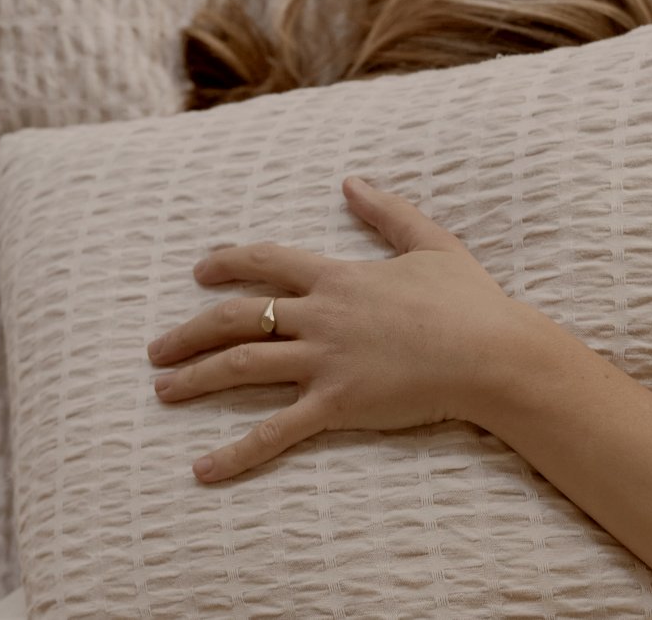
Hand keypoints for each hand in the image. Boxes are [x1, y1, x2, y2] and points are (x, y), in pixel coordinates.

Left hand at [146, 177, 548, 482]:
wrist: (493, 353)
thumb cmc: (470, 302)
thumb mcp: (431, 244)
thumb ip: (388, 212)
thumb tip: (351, 182)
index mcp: (339, 277)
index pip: (267, 262)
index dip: (227, 263)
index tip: (199, 270)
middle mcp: (321, 316)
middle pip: (237, 317)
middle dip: (190, 332)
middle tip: (158, 349)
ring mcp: (326, 361)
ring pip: (243, 365)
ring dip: (196, 378)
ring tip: (162, 390)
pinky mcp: (338, 404)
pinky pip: (276, 430)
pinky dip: (236, 452)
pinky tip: (202, 469)